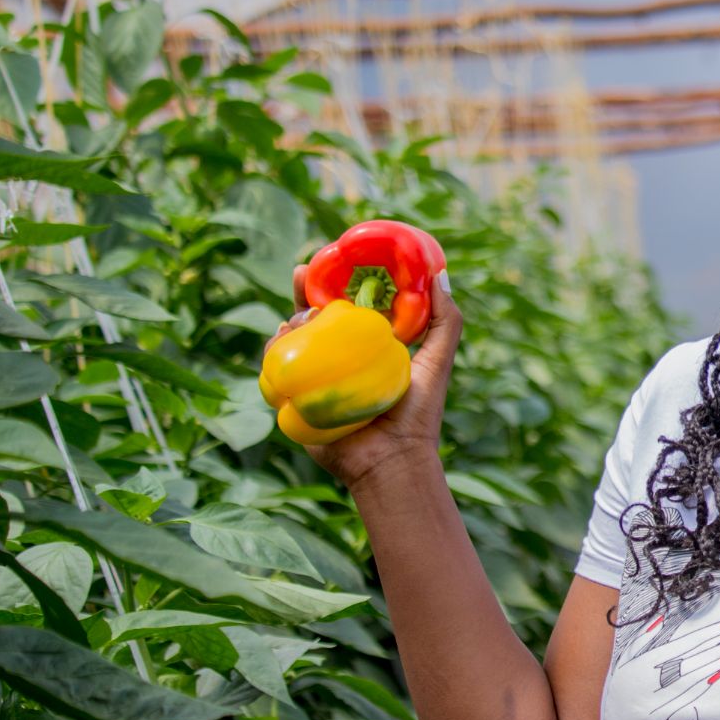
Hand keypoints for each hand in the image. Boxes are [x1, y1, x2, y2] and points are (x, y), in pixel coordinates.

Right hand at [263, 261, 462, 489]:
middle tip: (300, 272)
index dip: (337, 282)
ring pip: (292, 338)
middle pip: (313, 316)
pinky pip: (276, 369)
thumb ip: (445, 321)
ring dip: (290, 318)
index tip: (333, 259)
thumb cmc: (418, 415)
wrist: (391, 461)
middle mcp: (339, 360)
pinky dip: (273, 350)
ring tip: (301, 316)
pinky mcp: (295, 399)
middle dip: (302, 291)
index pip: (349, 306)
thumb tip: (440, 276)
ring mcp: (315, 378)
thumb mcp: (438, 362)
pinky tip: (281, 337)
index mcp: (368, 348)